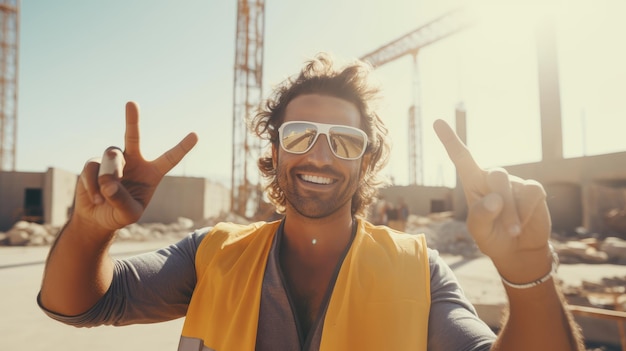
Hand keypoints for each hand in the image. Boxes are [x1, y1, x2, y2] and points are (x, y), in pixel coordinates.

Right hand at [73, 101, 197, 233]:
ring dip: (109, 176)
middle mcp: (134, 161)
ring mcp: (113, 160)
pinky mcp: (94, 163)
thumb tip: (108, 182)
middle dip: (132, 119)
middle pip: (133, 136)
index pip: (169, 158)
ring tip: (106, 194)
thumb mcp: (128, 214)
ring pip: (111, 157)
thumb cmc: (119, 214)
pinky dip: (93, 185)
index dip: (182, 148)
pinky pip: (93, 168)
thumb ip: (122, 200)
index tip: (195, 135)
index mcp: (151, 173)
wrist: (98, 218)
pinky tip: (95, 198)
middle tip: (131, 103)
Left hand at [433, 119, 551, 283]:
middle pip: (497, 176)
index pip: (461, 158)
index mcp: (473, 184)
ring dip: (513, 214)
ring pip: (514, 187)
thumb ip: (481, 216)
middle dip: (501, 205)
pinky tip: (525, 221)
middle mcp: (493, 178)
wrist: (517, 249)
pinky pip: (532, 193)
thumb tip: (496, 198)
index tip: (437, 121)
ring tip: (513, 230)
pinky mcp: (532, 189)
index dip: (450, 140)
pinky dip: (527, 211)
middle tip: (505, 228)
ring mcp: (514, 182)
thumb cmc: (492, 236)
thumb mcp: (479, 231)